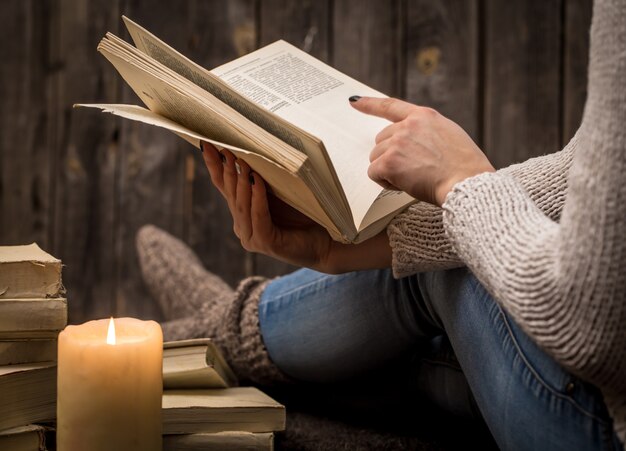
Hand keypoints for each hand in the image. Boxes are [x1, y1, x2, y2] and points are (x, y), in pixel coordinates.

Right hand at [200, 142, 390, 272]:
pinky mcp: (265, 244)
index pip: (224, 187)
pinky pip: (258, 216)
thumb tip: (251, 147)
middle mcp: (243, 227)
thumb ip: (263, 179)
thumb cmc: (305, 215)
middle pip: (230, 194)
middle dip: (225, 170)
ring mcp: (252, 238)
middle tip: (222, 147)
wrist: (328, 241)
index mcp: (243, 214)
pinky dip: (257, 198)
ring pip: (241, 206)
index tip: (205, 143)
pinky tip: (257, 182)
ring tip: (240, 161)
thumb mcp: (280, 192)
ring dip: (240, 182)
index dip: (214, 166)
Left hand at [351, 97, 494, 205]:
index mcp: (424, 116)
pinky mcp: (389, 162)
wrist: (466, 182)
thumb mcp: (449, 135)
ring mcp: (397, 142)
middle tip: (412, 169)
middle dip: (390, 156)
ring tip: (413, 177)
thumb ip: (426, 132)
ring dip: (388, 170)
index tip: (354, 101)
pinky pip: (374, 173)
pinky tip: (403, 184)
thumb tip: (411, 142)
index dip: (370, 104)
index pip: (390, 106)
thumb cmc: (464, 167)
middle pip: (381, 140)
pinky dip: (385, 182)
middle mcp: (408, 125)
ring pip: (376, 158)